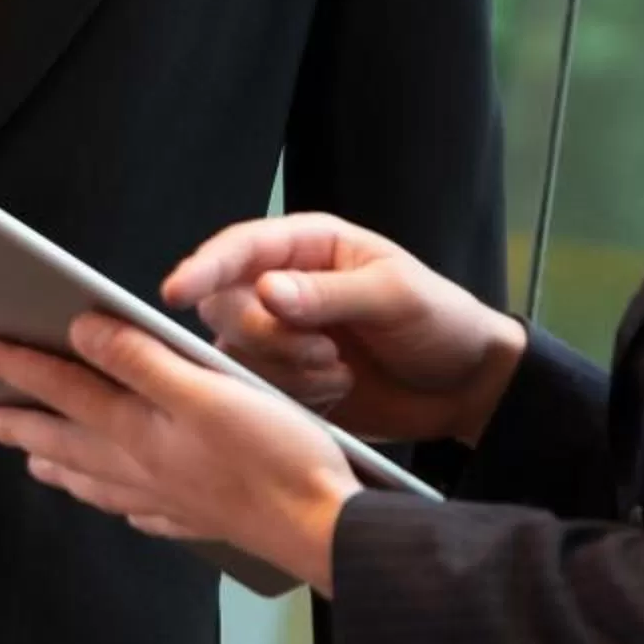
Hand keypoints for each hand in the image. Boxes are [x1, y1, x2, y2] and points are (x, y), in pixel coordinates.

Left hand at [0, 317, 361, 595]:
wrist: (324, 528)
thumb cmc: (277, 457)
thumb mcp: (208, 389)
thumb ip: (142, 359)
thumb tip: (83, 332)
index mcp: (140, 429)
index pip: (62, 387)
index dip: (14, 363)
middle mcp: (145, 467)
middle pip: (66, 439)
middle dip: (21, 421)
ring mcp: (171, 496)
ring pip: (96, 479)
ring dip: (59, 465)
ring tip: (33, 461)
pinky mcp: (203, 515)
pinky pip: (144, 511)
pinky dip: (121, 503)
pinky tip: (126, 505)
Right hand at [163, 214, 522, 445]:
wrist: (468, 386)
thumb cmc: (441, 322)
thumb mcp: (395, 297)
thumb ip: (330, 293)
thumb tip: (267, 290)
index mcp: (309, 248)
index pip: (240, 249)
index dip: (203, 267)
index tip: (176, 291)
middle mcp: (285, 287)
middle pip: (228, 304)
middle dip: (264, 335)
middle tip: (320, 351)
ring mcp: (284, 336)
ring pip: (240, 352)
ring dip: (285, 370)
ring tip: (339, 371)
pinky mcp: (289, 381)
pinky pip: (262, 391)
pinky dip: (298, 396)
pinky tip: (339, 390)